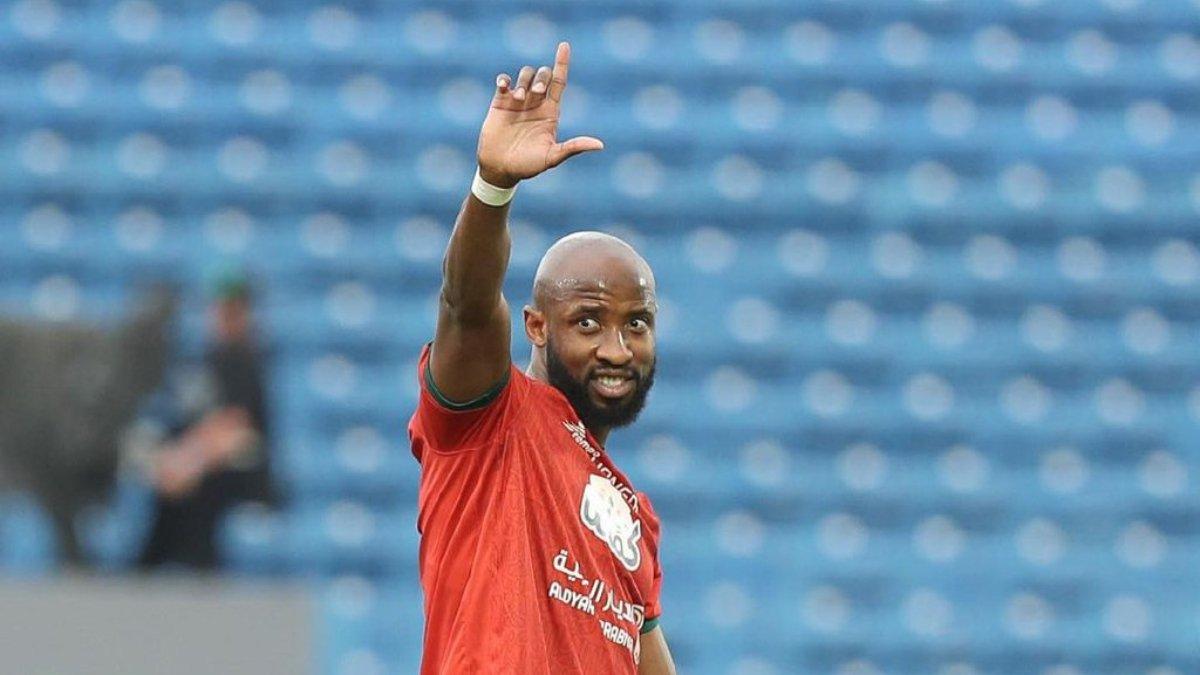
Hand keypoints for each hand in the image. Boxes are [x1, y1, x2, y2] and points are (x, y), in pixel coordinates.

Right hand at [477, 41, 603, 188]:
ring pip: (525, 75)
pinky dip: (504, 79)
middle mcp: (536, 103)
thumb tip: (600, 145)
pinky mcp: (500, 102)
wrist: (500, 168)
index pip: (559, 81)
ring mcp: (517, 101)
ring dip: (524, 81)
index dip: (562, 63)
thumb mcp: (552, 157)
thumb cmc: (528, 165)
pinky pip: (503, 81)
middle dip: (542, 78)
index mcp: (551, 112)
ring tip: (518, 98)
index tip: (564, 45)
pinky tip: (504, 86)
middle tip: (536, 94)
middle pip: (543, 75)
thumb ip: (573, 148)